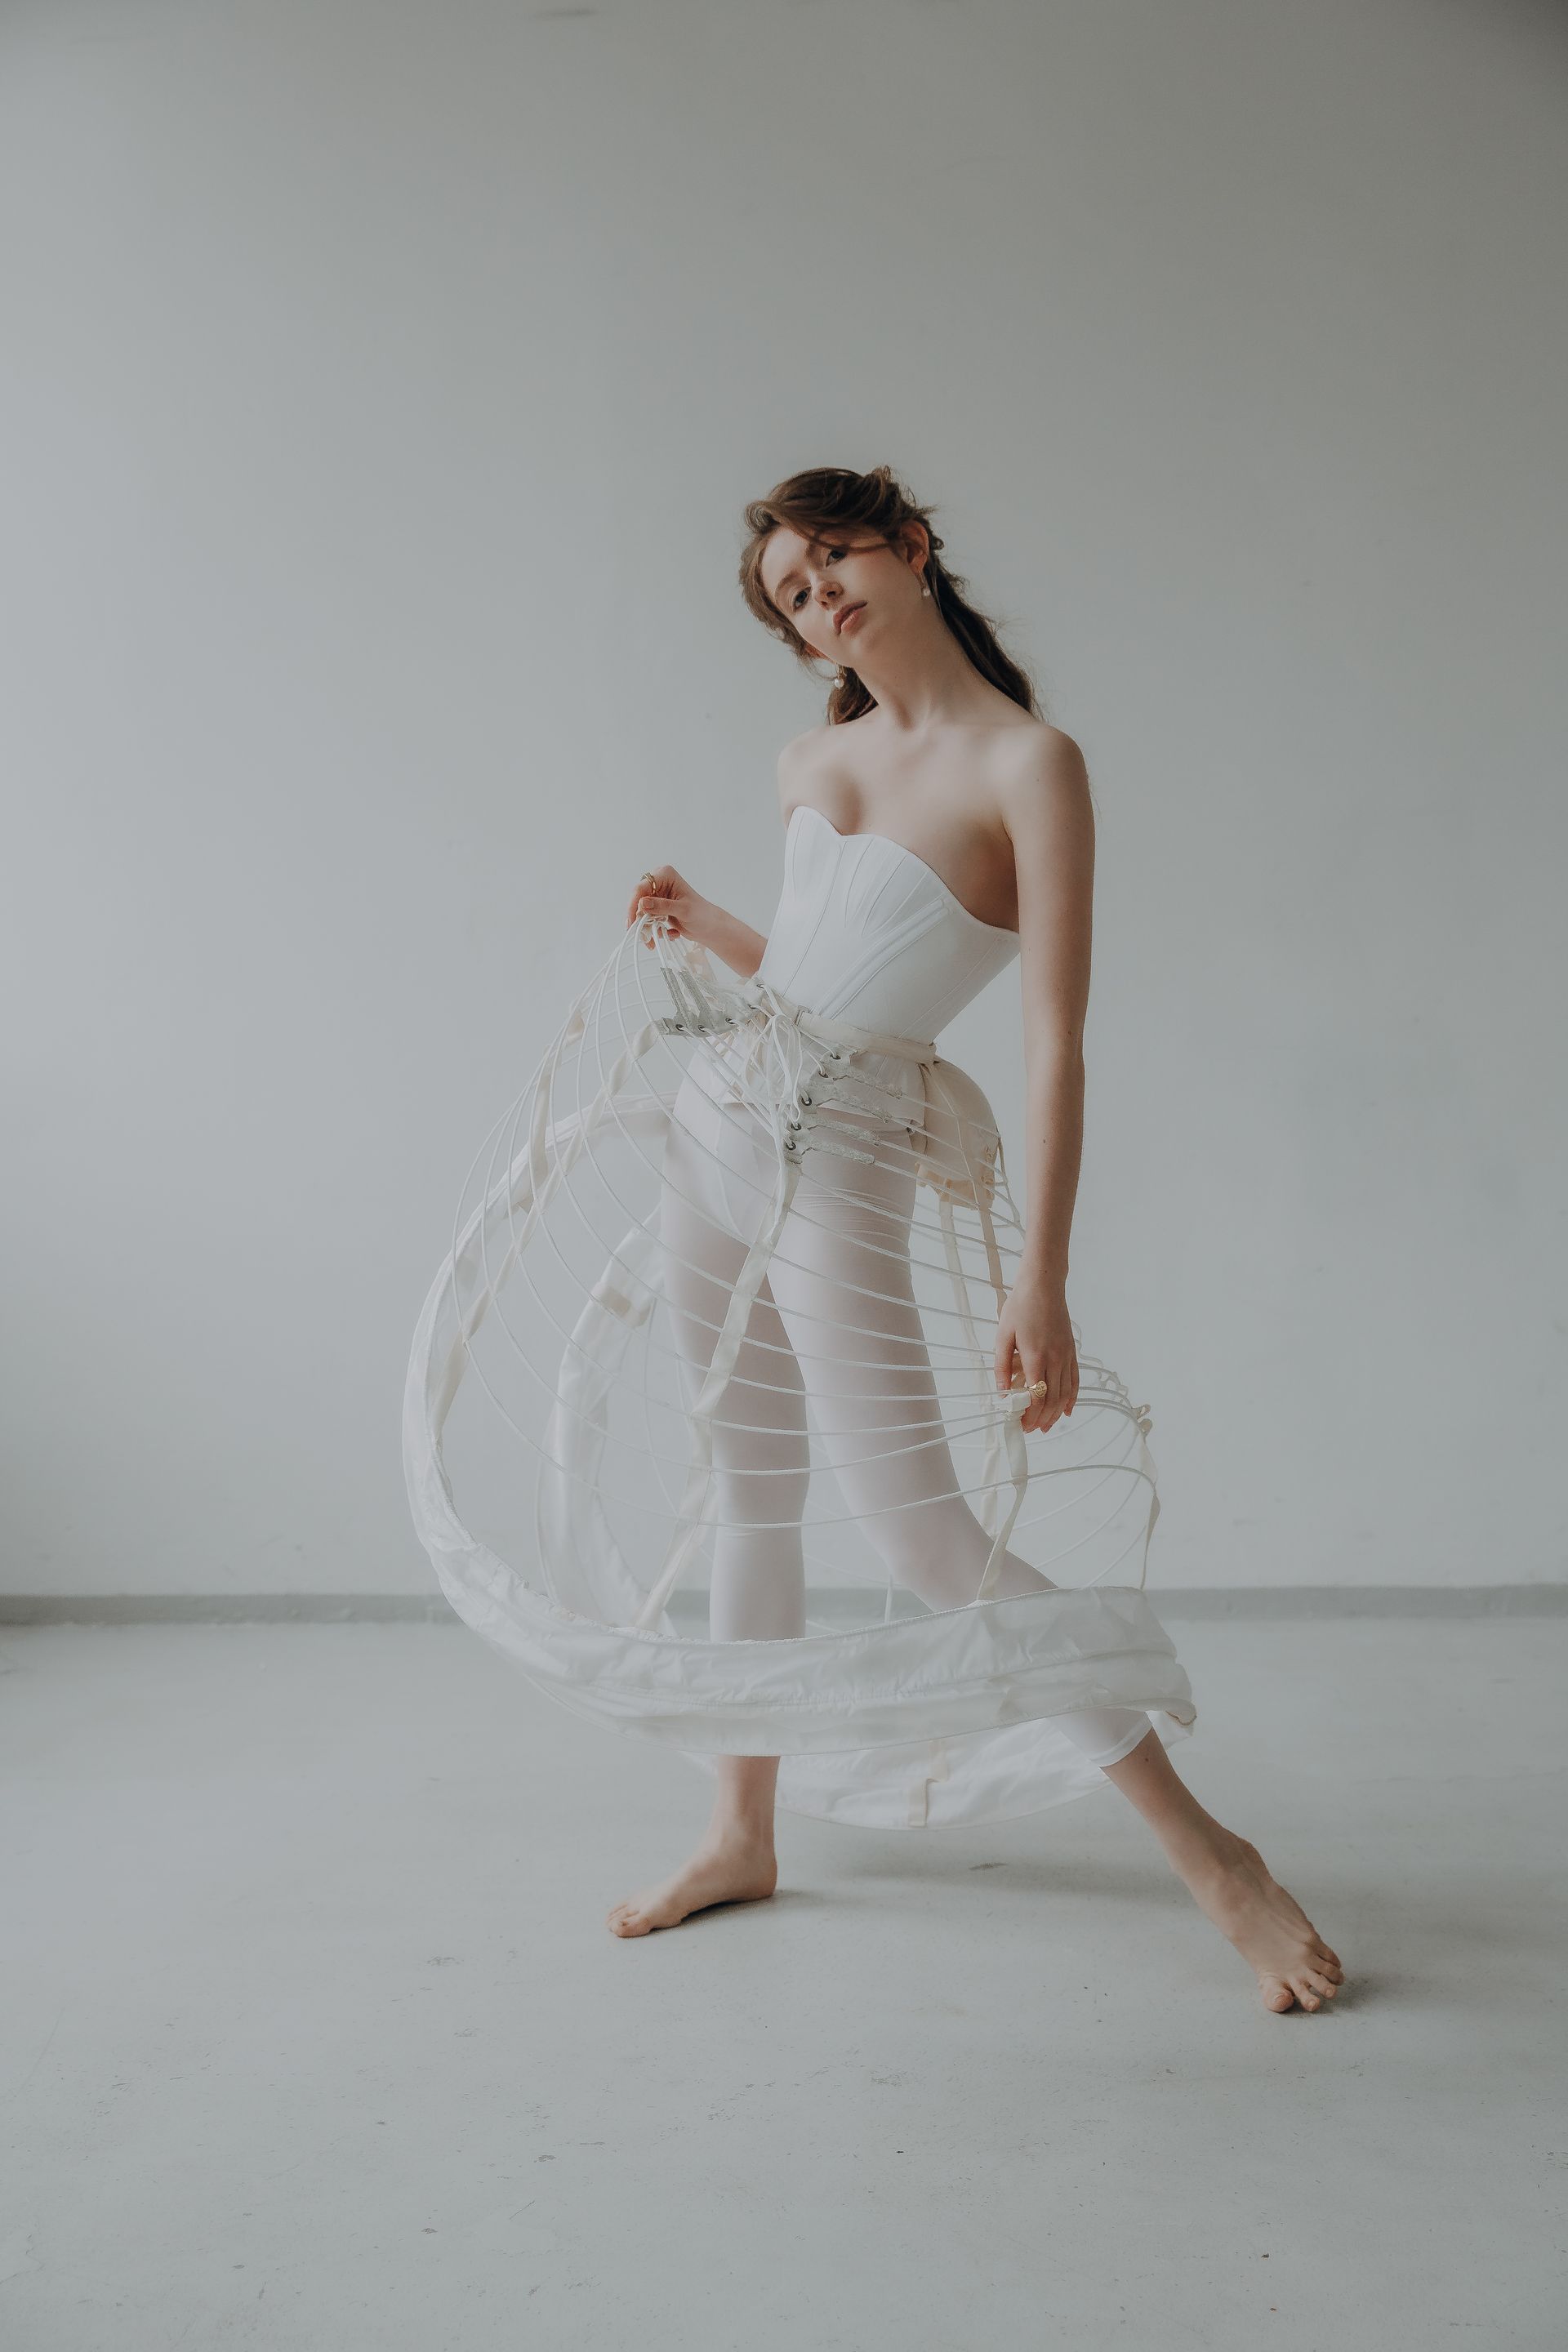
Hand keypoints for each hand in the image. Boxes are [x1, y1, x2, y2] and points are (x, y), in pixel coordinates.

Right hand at [625, 862, 706, 944]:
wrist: (710, 927)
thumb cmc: (702, 915)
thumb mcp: (682, 910)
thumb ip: (662, 906)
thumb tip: (642, 904)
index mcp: (665, 875)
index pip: (642, 888)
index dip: (634, 905)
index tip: (633, 921)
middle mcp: (659, 882)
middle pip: (638, 900)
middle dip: (640, 920)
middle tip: (644, 935)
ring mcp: (657, 896)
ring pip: (641, 912)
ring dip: (647, 928)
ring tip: (655, 941)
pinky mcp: (657, 908)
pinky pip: (647, 919)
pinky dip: (653, 930)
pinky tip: (669, 933)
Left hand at [994, 1268, 1078, 1434]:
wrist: (1043, 1285)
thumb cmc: (1020, 1307)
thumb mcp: (1003, 1335)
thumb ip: (1001, 1365)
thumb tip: (1002, 1391)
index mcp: (1035, 1356)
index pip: (1036, 1396)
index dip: (1030, 1415)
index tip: (1021, 1425)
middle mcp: (1054, 1359)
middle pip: (1052, 1399)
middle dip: (1042, 1419)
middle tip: (1031, 1430)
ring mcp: (1066, 1355)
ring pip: (1065, 1393)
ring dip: (1057, 1413)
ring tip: (1046, 1426)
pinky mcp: (1072, 1351)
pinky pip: (1075, 1380)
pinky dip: (1072, 1398)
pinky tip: (1068, 1410)